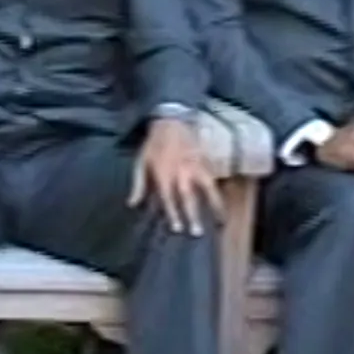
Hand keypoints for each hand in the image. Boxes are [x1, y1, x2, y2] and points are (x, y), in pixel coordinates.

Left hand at [130, 117, 222, 235]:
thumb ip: (138, 185)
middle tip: (197, 233)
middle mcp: (181, 172)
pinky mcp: (205, 160)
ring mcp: (196, 166)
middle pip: (188, 197)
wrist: (171, 120)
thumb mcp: (140, 162)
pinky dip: (218, 190)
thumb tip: (132, 204)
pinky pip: (213, 177)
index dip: (173, 214)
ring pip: (207, 187)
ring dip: (214, 204)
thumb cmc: (153, 144)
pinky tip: (222, 202)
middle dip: (193, 215)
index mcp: (163, 173)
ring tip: (221, 219)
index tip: (178, 229)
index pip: (168, 198)